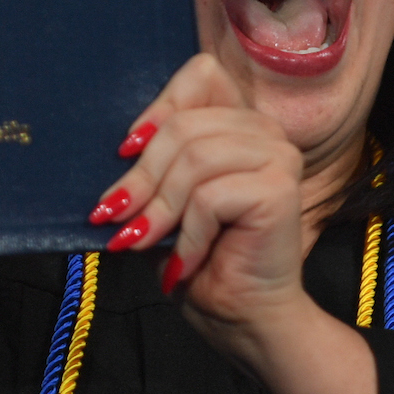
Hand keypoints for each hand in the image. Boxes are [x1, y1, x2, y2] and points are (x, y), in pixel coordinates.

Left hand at [89, 53, 311, 353]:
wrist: (243, 318)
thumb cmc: (204, 260)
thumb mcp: (167, 202)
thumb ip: (152, 166)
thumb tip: (114, 153)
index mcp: (242, 124)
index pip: (201, 76)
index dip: (159, 108)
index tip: (126, 152)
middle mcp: (267, 132)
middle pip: (185, 125)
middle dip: (141, 177)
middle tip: (114, 218)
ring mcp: (280, 156)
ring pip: (194, 159)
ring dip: (160, 209)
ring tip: (142, 242)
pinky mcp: (280, 188)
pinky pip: (209, 196)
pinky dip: (187, 235)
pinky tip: (185, 261)